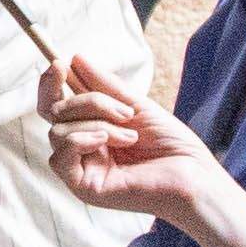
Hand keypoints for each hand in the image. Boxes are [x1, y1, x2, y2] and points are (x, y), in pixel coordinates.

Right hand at [41, 61, 245, 246]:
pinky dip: (81, 140)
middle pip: (55, 113)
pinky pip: (59, 157)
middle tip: (124, 110)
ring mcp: (81, 168)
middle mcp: (82, 148)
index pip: (56, 105)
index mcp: (91, 129)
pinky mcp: (82, 187)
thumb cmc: (171, 144)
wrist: (193, 174)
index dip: (51, 84)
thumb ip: (105, 85)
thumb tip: (76, 59)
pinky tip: (106, 140)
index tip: (60, 63)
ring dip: (96, 123)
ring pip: (58, 131)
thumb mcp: (137, 105)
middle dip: (88, 101)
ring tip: (130, 135)